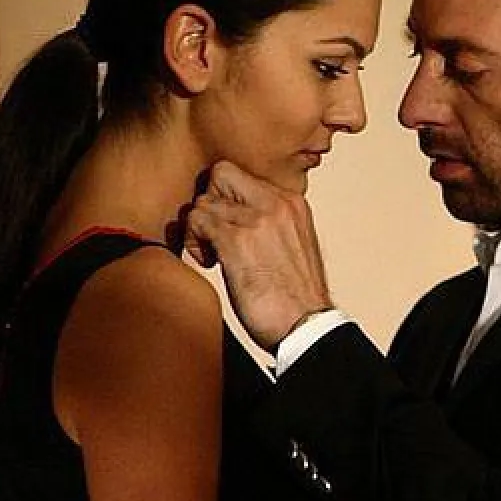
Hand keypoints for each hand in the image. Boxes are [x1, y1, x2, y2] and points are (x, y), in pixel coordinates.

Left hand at [185, 161, 332, 351]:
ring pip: (203, 202)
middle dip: (209, 203)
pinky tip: (209, 264)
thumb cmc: (297, 298)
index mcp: (292, 203)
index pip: (242, 176)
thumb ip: (271, 224)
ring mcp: (256, 220)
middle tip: (213, 235)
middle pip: (221, 174)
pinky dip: (194, 242)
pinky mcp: (236, 241)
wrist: (306, 326)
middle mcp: (276, 204)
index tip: (229, 227)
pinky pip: (196, 222)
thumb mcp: (294, 245)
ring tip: (212, 256)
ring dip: (199, 230)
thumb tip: (238, 218)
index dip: (225, 199)